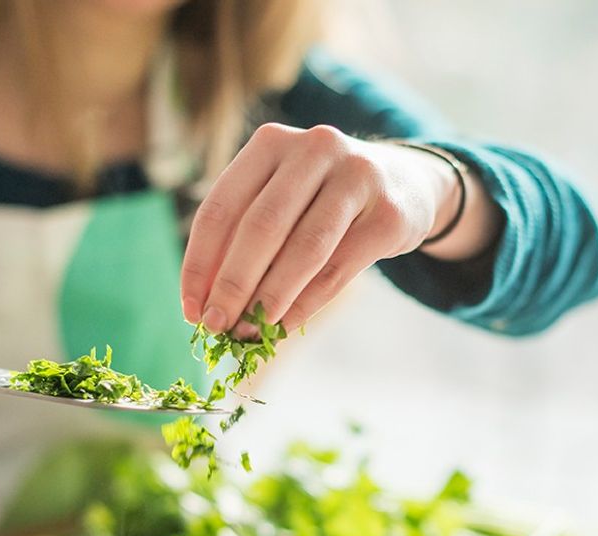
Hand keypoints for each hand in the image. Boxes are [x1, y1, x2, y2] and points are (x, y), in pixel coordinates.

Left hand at [181, 123, 475, 333]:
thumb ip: (243, 238)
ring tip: (249, 332)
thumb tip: (207, 304)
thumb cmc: (322, 199)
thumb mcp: (281, 199)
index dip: (200, 263)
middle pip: (261, 226)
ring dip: (270, 298)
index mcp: (272, 142)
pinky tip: (286, 325)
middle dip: (232, 284)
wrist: (406, 183)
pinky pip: (339, 268)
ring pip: (304, 249)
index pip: (221, 207)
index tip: (190, 309)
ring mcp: (358, 177)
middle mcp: (315, 148)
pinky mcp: (389, 214)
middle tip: (216, 325)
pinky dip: (307, 304)